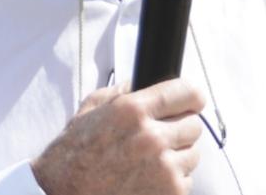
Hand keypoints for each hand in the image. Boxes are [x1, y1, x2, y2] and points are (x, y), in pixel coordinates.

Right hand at [32, 79, 206, 194]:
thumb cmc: (72, 157)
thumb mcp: (89, 112)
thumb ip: (118, 93)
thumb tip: (139, 82)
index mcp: (133, 110)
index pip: (187, 92)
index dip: (191, 98)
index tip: (191, 103)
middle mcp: (151, 138)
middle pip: (194, 125)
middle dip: (179, 129)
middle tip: (160, 138)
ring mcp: (163, 168)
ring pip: (193, 154)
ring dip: (177, 157)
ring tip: (150, 163)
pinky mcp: (169, 193)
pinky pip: (187, 181)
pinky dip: (172, 182)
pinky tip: (148, 181)